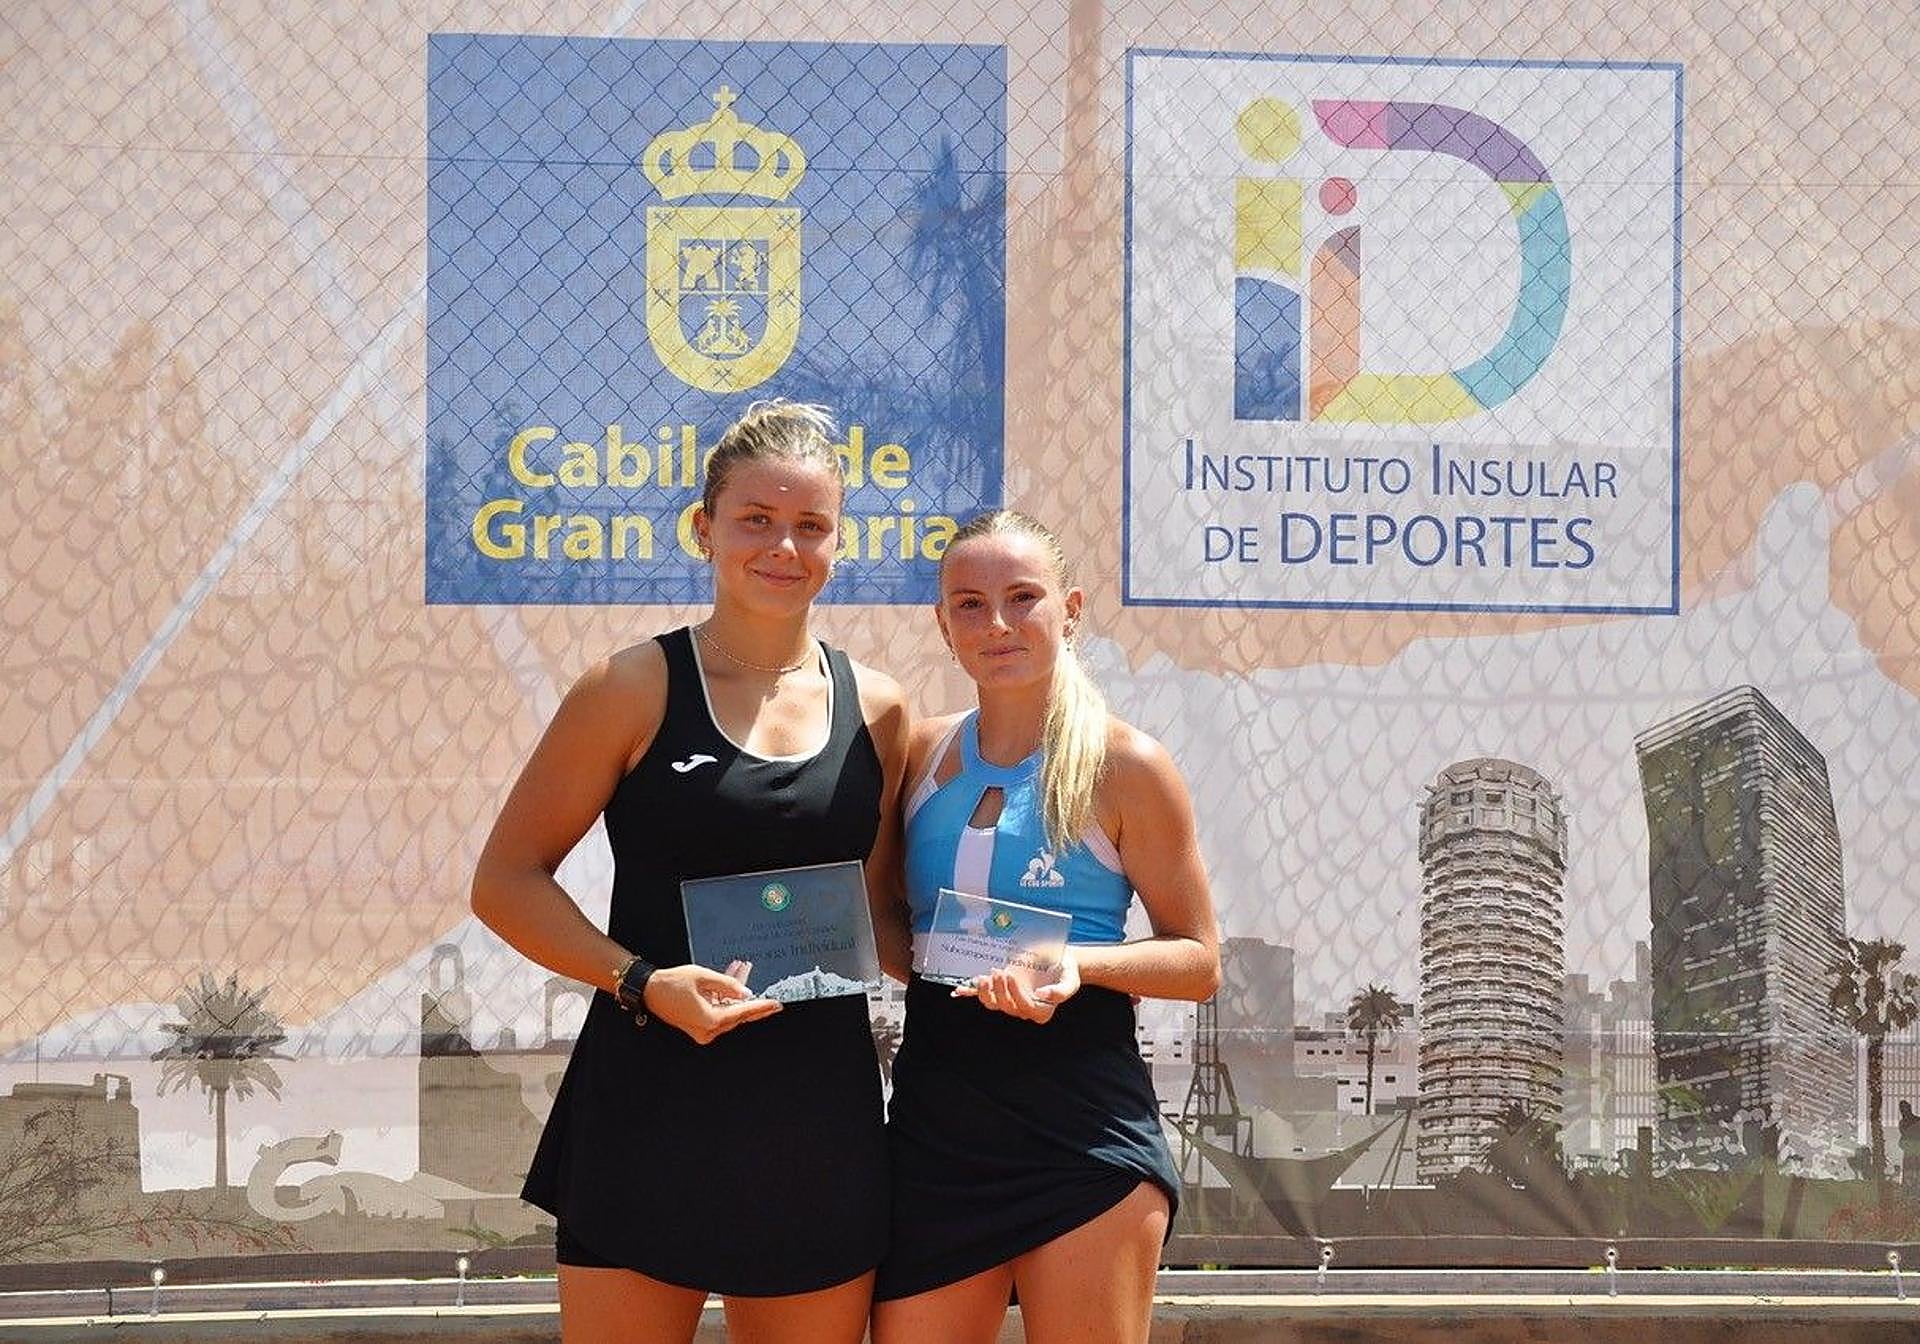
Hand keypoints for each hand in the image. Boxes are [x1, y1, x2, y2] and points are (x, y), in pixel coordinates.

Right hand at [643, 961, 780, 1043]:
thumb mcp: (704, 977)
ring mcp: (702, 1030)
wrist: (649, 990)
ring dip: (734, 991)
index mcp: (710, 1020)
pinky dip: (723, 997)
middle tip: (758, 978)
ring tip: (739, 968)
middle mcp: (707, 1030)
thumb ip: (728, 985)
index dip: (761, 1006)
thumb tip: (746, 993)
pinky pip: (717, 1011)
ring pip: (727, 1009)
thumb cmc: (672, 983)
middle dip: (745, 992)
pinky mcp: (698, 1025)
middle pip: (736, 1011)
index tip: (776, 1004)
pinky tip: (729, 978)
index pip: (742, 1013)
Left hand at [953, 949, 1079, 1022]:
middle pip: (1005, 1006)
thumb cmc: (1066, 969)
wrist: (1059, 957)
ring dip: (984, 992)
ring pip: (992, 1003)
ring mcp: (1010, 997)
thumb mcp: (1070, 980)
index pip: (1024, 1007)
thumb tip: (1040, 995)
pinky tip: (958, 991)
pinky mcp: (1001, 987)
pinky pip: (983, 994)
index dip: (1015, 994)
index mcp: (1041, 1010)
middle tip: (999, 971)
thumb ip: (1060, 992)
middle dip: (999, 990)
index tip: (1012, 975)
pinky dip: (969, 993)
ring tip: (985, 976)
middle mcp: (1023, 1007)